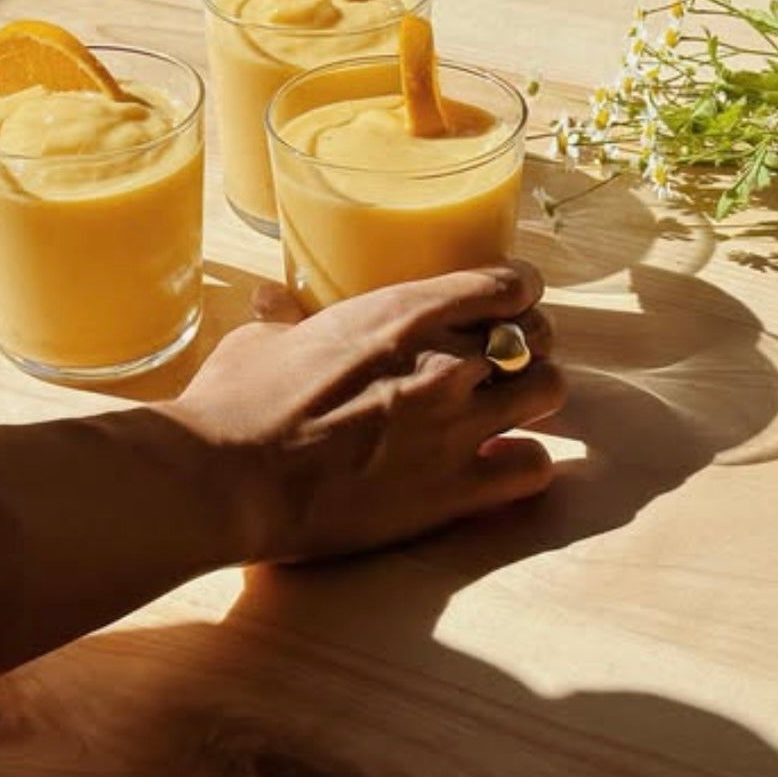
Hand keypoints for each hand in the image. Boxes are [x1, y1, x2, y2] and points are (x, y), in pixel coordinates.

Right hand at [167, 261, 562, 563]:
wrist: (228, 478)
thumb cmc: (237, 399)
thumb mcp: (263, 339)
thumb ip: (287, 317)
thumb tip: (272, 301)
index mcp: (404, 312)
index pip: (507, 283)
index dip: (519, 289)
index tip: (513, 297)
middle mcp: (445, 360)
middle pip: (536, 334)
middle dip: (527, 341)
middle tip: (503, 356)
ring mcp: (456, 427)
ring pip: (549, 391)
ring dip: (534, 394)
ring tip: (509, 406)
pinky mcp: (452, 493)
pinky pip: (534, 469)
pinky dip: (526, 463)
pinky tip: (501, 463)